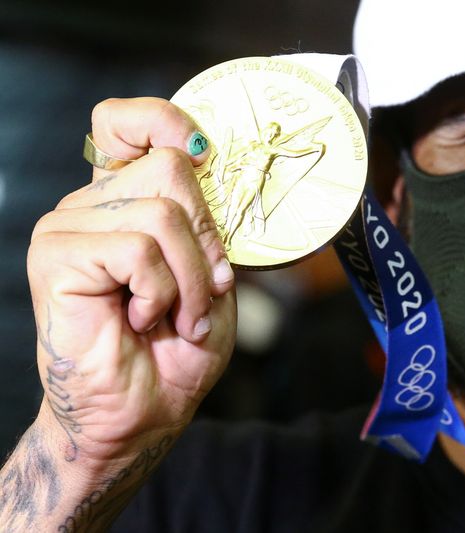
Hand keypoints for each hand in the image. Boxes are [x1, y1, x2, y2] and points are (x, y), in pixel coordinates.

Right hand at [27, 97, 236, 462]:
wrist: (144, 411)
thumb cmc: (178, 349)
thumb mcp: (213, 278)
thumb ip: (208, 224)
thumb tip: (203, 166)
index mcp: (127, 200)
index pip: (126, 122)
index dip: (164, 120)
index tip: (201, 151)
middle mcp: (93, 203)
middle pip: (172, 168)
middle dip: (206, 241)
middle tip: (200, 293)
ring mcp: (70, 225)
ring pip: (162, 212)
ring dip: (189, 278)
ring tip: (176, 316)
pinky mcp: (58, 254)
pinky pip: (138, 248)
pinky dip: (162, 291)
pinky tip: (143, 318)